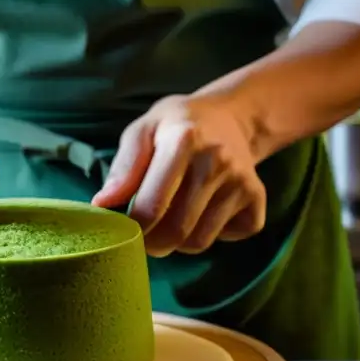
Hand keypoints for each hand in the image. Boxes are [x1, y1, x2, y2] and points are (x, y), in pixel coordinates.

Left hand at [91, 94, 264, 256]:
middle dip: (152, 244)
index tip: (122, 229)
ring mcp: (241, 182)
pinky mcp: (257, 199)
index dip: (131, 228)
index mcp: (184, 140)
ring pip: (200, 241)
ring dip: (178, 242)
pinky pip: (228, 237)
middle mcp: (217, 162)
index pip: (151, 206)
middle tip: (142, 236)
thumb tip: (102, 205)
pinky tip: (204, 212)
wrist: (232, 116)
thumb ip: (123, 168)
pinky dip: (212, 235)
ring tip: (171, 220)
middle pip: (177, 231)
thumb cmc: (176, 125)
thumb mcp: (143, 130)